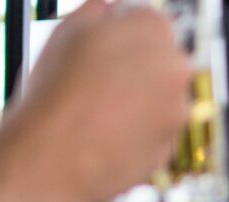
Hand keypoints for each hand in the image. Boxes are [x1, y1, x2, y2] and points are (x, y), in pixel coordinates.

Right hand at [2, 0, 191, 201]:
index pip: (150, 22)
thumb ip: (97, 12)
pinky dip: (135, 134)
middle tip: (98, 82)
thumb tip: (108, 9)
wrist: (51, 159)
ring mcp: (177, 111)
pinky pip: (153, 133)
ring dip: (137, 103)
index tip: (105, 48)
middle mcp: (176, 69)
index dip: (124, 35)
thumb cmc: (53, 93)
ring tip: (96, 113)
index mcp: (154, 31)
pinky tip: (104, 136)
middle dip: (136, 69)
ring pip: (159, 99)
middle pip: (161, 61)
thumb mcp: (67, 31)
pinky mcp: (169, 147)